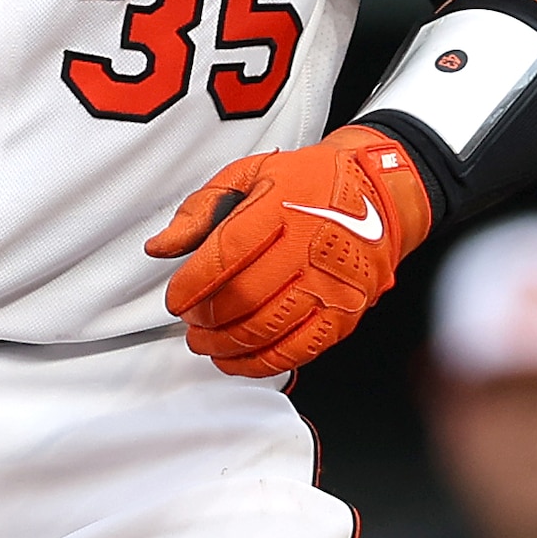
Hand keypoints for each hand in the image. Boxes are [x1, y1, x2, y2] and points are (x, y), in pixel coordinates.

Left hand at [145, 126, 435, 378]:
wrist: (376, 196)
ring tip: (206, 342)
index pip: (226, 255)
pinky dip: (259, 363)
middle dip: (206, 320)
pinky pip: (297, 351)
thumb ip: (199, 209)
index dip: (193, 285)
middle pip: (244, 299)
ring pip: (266, 331)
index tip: (175, 300)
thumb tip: (160, 247)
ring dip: (225, 346)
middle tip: (191, 323)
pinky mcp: (344, 314)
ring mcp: (330, 285)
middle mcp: (309, 247)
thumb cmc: (308, 183)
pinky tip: (237, 359)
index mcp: (282, 207)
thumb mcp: (249, 174)